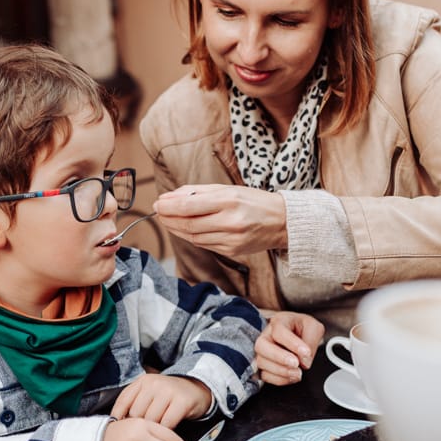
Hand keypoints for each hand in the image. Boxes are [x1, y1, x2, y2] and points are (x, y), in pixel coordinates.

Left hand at [110, 374, 212, 427]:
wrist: (197, 389)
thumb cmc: (168, 397)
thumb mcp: (149, 394)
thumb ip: (134, 404)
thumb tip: (115, 425)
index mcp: (142, 381)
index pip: (123, 401)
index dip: (119, 418)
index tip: (120, 431)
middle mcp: (154, 383)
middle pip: (137, 414)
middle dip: (138, 428)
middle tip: (142, 437)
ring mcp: (168, 391)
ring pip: (152, 420)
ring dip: (153, 432)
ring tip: (154, 437)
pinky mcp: (182, 402)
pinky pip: (167, 424)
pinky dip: (165, 433)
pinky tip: (166, 434)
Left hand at [154, 184, 287, 257]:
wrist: (282, 222)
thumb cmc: (253, 201)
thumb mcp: (228, 189)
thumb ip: (198, 192)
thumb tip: (169, 197)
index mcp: (229, 202)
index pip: (189, 206)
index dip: (169, 207)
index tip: (158, 203)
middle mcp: (230, 222)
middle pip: (188, 225)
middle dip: (168, 219)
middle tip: (158, 212)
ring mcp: (231, 240)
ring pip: (193, 237)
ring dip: (176, 229)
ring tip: (167, 220)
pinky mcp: (232, 251)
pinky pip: (204, 245)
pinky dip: (190, 237)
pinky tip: (184, 229)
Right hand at [255, 311, 324, 384]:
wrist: (297, 334)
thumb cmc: (302, 329)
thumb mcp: (314, 328)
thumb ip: (311, 342)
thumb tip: (305, 361)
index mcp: (279, 321)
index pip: (279, 331)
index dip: (292, 344)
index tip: (306, 352)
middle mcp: (267, 335)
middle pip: (261, 346)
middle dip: (279, 357)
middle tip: (296, 363)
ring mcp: (263, 351)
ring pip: (262, 362)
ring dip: (281, 371)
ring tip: (298, 373)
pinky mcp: (263, 365)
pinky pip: (264, 375)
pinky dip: (279, 379)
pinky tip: (291, 377)